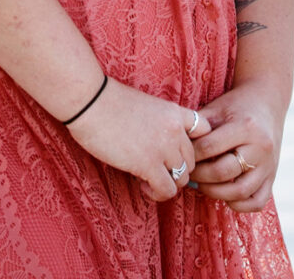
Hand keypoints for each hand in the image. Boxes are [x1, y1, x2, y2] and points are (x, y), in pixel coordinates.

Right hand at [65, 78, 211, 201]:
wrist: (89, 100)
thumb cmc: (106, 100)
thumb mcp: (143, 104)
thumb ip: (158, 122)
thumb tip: (157, 145)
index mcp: (173, 112)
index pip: (205, 130)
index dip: (193, 143)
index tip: (174, 150)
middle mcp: (175, 130)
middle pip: (192, 160)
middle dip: (176, 168)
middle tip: (156, 169)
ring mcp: (163, 148)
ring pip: (183, 178)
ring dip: (167, 183)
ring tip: (148, 179)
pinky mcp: (148, 164)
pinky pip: (167, 190)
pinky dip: (157, 194)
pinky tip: (143, 186)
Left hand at [189, 81, 285, 211]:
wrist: (268, 104)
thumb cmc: (236, 106)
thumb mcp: (216, 109)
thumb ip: (199, 127)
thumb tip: (175, 147)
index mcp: (246, 127)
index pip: (210, 147)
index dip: (190, 154)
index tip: (180, 155)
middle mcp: (261, 149)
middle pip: (223, 172)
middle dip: (199, 175)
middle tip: (186, 173)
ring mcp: (269, 166)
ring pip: (240, 191)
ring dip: (214, 192)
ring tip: (200, 184)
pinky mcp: (272, 178)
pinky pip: (257, 202)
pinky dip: (238, 204)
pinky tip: (223, 195)